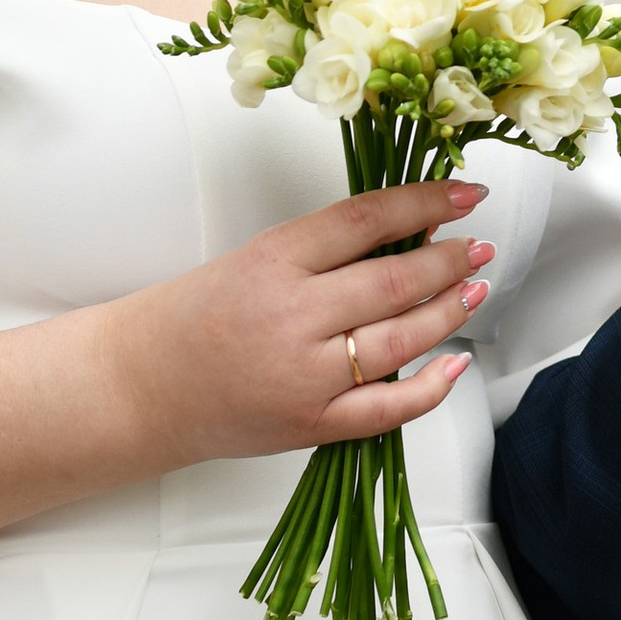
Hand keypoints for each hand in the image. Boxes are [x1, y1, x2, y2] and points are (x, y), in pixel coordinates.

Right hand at [123, 179, 497, 471]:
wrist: (142, 385)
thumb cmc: (195, 316)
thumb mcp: (256, 258)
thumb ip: (325, 249)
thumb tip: (409, 229)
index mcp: (273, 261)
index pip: (367, 219)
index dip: (425, 201)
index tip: (463, 193)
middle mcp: (292, 318)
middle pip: (394, 281)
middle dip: (449, 260)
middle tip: (478, 246)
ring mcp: (304, 377)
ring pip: (401, 340)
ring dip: (449, 311)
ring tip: (475, 288)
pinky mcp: (310, 425)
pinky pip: (388, 409)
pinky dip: (430, 387)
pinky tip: (455, 363)